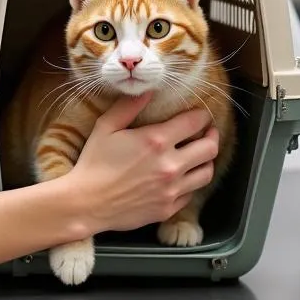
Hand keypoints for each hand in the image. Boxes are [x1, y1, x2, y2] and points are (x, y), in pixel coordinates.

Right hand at [65, 94, 217, 235]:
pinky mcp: (168, 208)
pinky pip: (191, 194)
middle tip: (208, 131)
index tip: (201, 113)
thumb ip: (129, 106)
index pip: (193, 123)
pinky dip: (191, 183)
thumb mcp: (106, 127)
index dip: (202, 115)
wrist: (87, 203)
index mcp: (156, 141)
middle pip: (209, 148)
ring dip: (207, 161)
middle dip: (212, 136)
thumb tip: (148, 90)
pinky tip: (183, 177)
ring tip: (201, 155)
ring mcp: (172, 190)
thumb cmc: (94, 163)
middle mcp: (170, 165)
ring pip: (206, 173)